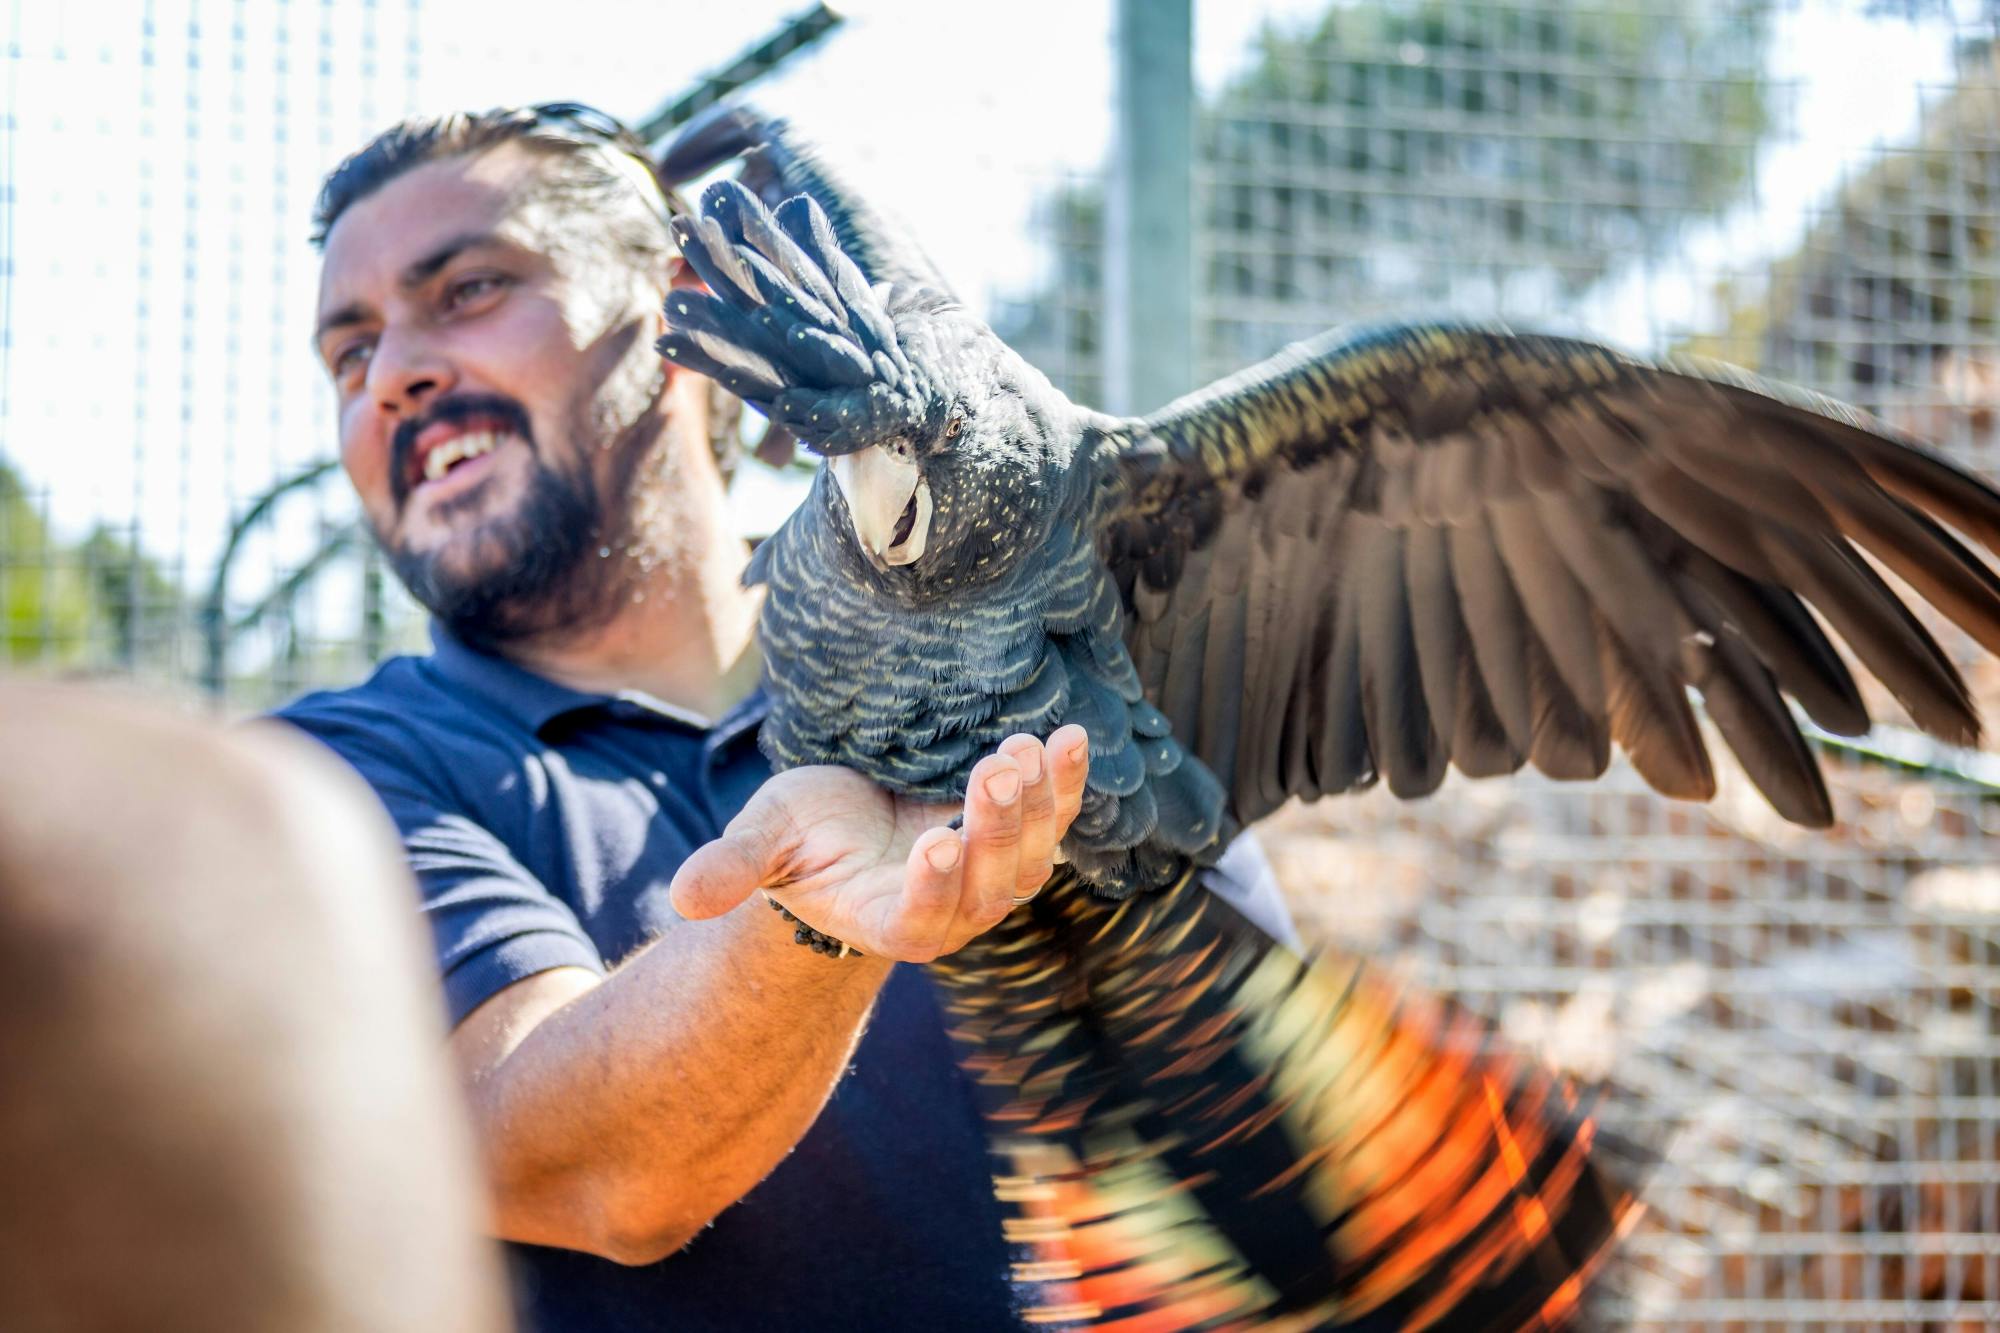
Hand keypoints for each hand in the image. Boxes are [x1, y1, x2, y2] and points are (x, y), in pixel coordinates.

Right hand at [670, 727, 1089, 961]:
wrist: (852, 827)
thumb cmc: (803, 837)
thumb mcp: (766, 843)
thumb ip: (733, 868)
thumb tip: (683, 896)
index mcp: (886, 920)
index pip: (917, 919)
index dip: (931, 887)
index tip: (936, 839)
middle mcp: (950, 911)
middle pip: (986, 884)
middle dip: (994, 827)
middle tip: (995, 767)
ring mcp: (992, 881)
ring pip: (1030, 856)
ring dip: (1037, 804)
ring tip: (1030, 746)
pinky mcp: (1020, 841)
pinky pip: (1055, 818)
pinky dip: (1067, 782)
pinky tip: (1072, 737)